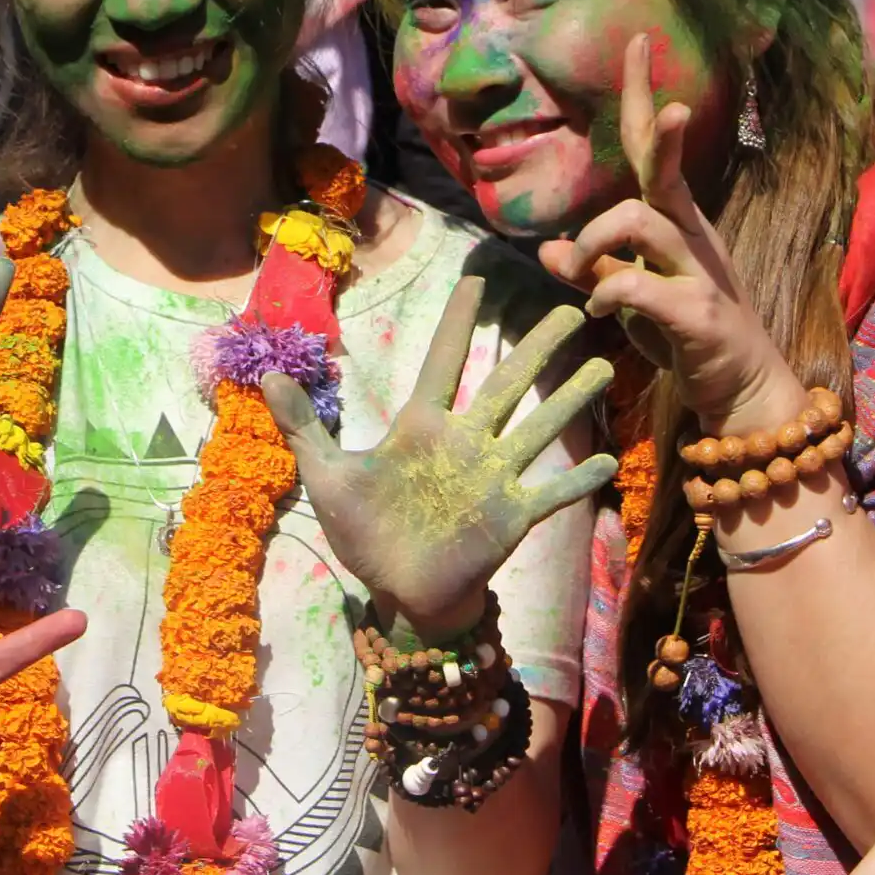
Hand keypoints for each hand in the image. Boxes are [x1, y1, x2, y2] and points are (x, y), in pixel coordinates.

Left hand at [260, 277, 617, 636]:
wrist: (397, 594)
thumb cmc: (365, 534)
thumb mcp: (327, 477)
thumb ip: (304, 428)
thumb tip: (266, 376)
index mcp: (421, 427)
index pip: (444, 362)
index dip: (459, 322)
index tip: (478, 279)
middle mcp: (465, 443)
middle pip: (506, 383)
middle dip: (538, 346)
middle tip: (574, 307)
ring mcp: (493, 478)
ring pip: (537, 428)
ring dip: (569, 399)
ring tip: (603, 367)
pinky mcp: (511, 518)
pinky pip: (550, 494)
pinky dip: (578, 480)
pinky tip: (609, 460)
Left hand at [537, 36, 805, 433]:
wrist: (743, 395)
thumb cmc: (686, 339)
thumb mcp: (633, 302)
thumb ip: (593, 272)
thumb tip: (546, 253)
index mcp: (675, 224)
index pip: (653, 150)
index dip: (642, 97)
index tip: (638, 42)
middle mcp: (690, 236)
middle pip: (664, 171)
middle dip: (661, 133)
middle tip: (669, 105)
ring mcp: (698, 271)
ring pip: (640, 220)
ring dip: (594, 240)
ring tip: (576, 272)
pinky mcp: (698, 312)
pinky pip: (639, 283)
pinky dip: (606, 290)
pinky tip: (597, 311)